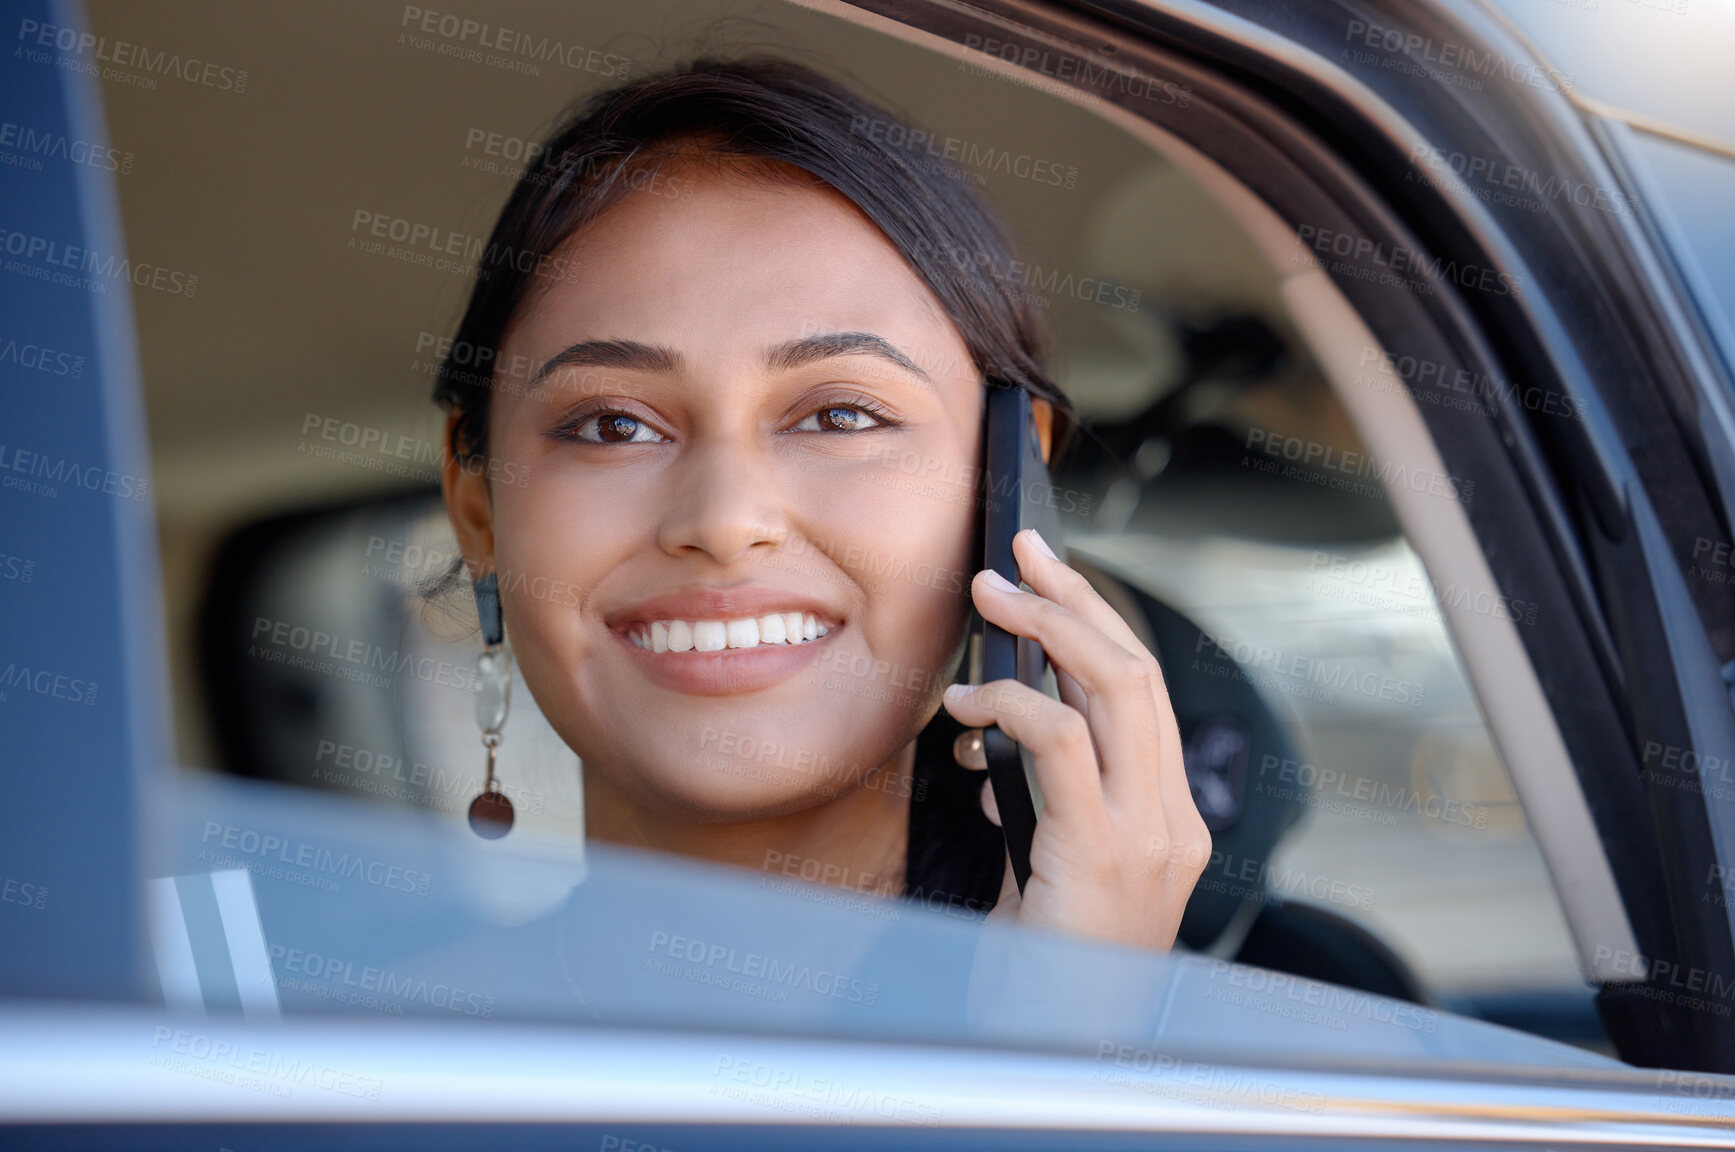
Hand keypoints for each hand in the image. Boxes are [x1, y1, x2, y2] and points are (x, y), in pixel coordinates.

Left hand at [942, 528, 1209, 951]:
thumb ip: (1040, 801)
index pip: (1140, 695)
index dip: (1095, 624)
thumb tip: (990, 739)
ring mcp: (1151, 837)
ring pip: (1116, 688)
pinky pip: (1058, 744)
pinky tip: (964, 708)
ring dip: (1047, 627)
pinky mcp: (1107, 853)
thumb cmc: (1043, 970)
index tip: (1045, 579)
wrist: (1060, 1053)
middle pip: (1137, 671)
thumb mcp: (1047, 870)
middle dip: (1077, 598)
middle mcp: (1174, 820)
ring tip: (987, 594)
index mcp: (1167, 820)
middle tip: (1018, 552)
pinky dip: (1008, 706)